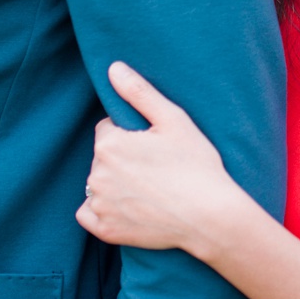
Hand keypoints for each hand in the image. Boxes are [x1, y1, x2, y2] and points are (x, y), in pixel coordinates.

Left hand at [76, 61, 248, 253]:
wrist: (210, 216)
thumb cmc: (196, 164)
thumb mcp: (174, 120)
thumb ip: (139, 91)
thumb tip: (113, 68)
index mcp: (109, 144)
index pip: (107, 129)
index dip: (132, 134)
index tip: (154, 145)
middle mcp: (97, 175)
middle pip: (103, 157)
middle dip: (123, 158)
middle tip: (157, 167)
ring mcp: (100, 205)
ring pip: (98, 184)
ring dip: (114, 183)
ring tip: (150, 188)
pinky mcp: (106, 230)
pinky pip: (89, 214)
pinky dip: (102, 210)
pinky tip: (128, 207)